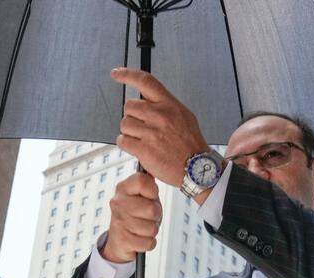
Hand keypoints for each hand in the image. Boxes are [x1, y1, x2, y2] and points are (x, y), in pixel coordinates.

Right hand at [101, 171, 161, 263]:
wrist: (119, 241)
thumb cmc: (136, 215)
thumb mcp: (142, 196)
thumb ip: (148, 184)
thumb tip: (156, 170)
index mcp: (123, 188)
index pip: (143, 181)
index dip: (153, 191)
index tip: (150, 197)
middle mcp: (118, 203)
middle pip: (152, 209)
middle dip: (155, 216)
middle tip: (147, 216)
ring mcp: (119, 222)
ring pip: (152, 228)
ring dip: (152, 230)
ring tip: (143, 228)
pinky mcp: (122, 240)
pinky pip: (149, 242)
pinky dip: (149, 243)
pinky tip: (140, 239)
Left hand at [112, 68, 209, 187]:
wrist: (197, 168)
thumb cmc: (190, 144)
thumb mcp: (184, 116)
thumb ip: (165, 105)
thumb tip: (146, 99)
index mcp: (169, 104)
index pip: (145, 81)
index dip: (127, 75)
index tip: (115, 74)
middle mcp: (160, 115)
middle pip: (129, 106)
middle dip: (132, 117)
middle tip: (143, 129)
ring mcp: (152, 132)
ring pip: (124, 124)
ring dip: (129, 133)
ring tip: (143, 141)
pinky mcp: (144, 149)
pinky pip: (123, 141)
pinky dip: (127, 145)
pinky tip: (138, 149)